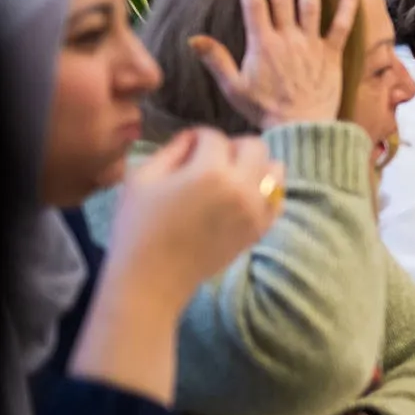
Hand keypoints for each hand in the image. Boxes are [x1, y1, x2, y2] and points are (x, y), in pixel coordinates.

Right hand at [99, 129, 282, 307]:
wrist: (152, 277)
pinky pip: (277, 199)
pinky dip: (265, 191)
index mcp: (210, 172)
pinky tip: (243, 196)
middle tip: (208, 160)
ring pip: (275, 170)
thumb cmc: (137, 226)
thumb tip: (193, 138)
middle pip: (254, 146)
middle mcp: (242, 188)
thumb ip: (172, 150)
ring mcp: (256, 211)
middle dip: (232, 146)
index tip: (184, 148)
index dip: (196, 138)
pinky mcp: (260, 230)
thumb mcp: (141, 177)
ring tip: (230, 176)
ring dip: (255, 165)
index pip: (214, 137)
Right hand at [185, 0, 357, 128]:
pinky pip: (341, 27)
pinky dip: (347, 8)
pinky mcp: (332, 55)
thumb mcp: (233, 87)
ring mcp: (311, 45)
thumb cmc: (264, 110)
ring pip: (311, 5)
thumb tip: (193, 38)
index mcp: (262, 44)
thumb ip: (216, 60)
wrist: (300, 128)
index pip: (255, 4)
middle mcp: (287, 38)